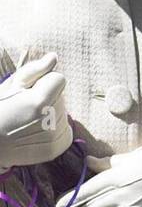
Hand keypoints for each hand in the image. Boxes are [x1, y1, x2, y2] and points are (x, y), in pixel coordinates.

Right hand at [0, 53, 72, 169]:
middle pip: (61, 97)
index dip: (44, 82)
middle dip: (47, 98)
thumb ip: (34, 71)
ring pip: (63, 113)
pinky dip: (55, 130)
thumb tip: (54, 57)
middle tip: (25, 108)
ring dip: (50, 113)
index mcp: (39, 102)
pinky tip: (37, 131)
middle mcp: (50, 120)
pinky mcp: (57, 149)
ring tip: (28, 121)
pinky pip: (66, 130)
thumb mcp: (10, 86)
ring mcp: (54, 137)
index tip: (30, 90)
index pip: (59, 79)